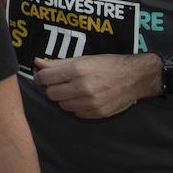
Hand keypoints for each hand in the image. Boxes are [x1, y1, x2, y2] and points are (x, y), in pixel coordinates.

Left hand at [33, 53, 160, 118]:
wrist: (135, 77)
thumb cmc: (107, 64)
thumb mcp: (82, 59)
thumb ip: (57, 63)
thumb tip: (37, 62)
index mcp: (77, 70)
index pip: (45, 78)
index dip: (40, 77)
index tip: (42, 77)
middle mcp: (83, 87)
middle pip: (51, 94)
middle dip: (52, 88)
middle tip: (60, 84)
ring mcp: (91, 102)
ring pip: (62, 105)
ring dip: (64, 99)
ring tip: (73, 91)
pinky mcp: (98, 113)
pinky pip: (76, 114)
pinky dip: (76, 107)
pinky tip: (83, 99)